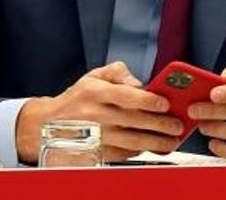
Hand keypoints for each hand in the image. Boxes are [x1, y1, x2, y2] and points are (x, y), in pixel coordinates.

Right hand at [15, 61, 183, 163]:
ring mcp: (96, 136)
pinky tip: (156, 146)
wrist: (47, 124)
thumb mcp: (94, 76)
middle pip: (133, 121)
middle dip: (160, 124)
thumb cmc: (78, 98)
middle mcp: (95, 115)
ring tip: (173, 140)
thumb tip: (139, 82)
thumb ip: (118, 72)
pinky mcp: (97, 152)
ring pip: (131, 141)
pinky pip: (124, 153)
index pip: (126, 96)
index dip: (148, 100)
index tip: (166, 103)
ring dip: (156, 142)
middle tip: (178, 125)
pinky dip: (142, 150)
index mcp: (95, 92)